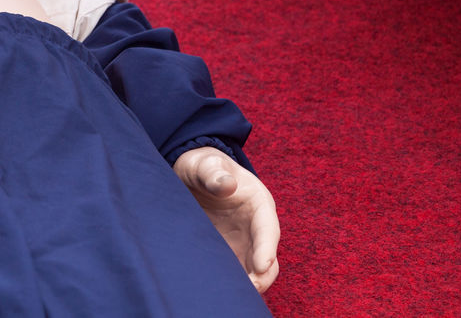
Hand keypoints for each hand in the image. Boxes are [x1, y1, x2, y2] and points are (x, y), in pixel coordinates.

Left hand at [173, 146, 279, 292]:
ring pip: (253, 268)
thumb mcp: (206, 164)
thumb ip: (214, 173)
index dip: (266, 248)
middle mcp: (256, 226)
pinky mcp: (229, 250)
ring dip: (249, 282)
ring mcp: (244, 241)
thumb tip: (227, 184)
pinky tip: (220, 290)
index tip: (261, 266)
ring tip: (236, 295)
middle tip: (249, 289)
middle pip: (267, 256)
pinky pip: (235, 270)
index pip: (268, 229)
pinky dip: (233, 281)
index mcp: (259, 203)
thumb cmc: (203, 166)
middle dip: (262, 274)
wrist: (193, 174)